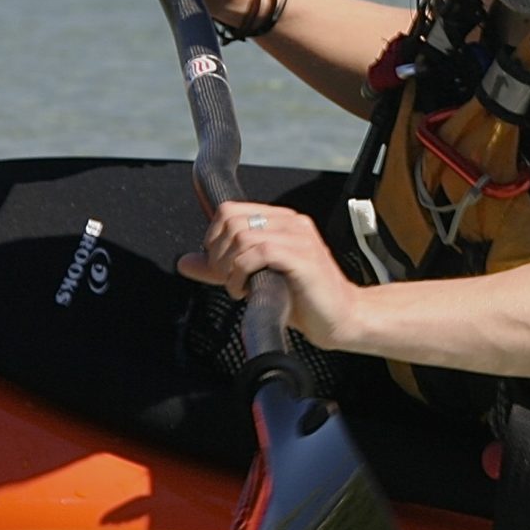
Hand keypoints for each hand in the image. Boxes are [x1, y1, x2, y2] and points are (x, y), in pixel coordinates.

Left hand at [179, 201, 361, 349]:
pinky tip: (246, 290)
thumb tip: (186, 262)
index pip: (230, 210)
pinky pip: (259, 252)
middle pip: (231, 220)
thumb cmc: (305, 300)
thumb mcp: (255, 278)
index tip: (218, 265)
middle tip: (226, 279)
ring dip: (229, 267)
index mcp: (282, 222)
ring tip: (238, 287)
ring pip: (242, 236)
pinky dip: (242, 273)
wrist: (343, 319)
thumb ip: (223, 267)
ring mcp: (300, 238)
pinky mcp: (304, 257)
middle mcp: (292, 223)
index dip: (213, 238)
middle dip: (218, 254)